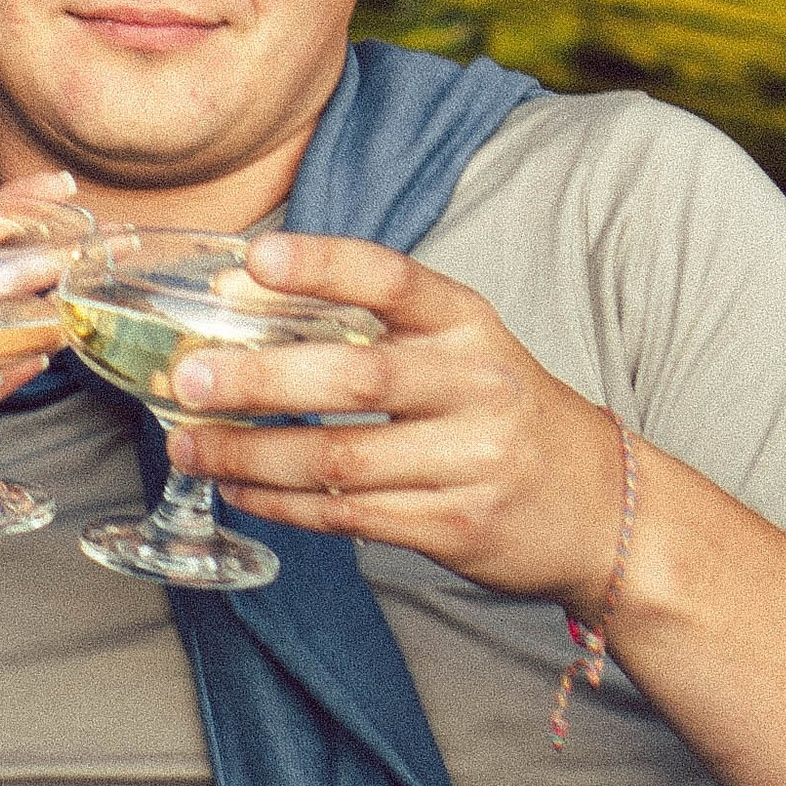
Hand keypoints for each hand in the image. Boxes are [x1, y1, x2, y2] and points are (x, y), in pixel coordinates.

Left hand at [159, 231, 629, 611]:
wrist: (599, 506)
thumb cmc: (500, 410)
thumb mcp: (457, 346)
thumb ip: (365, 323)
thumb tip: (236, 298)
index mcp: (469, 324)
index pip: (392, 280)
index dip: (324, 267)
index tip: (256, 258)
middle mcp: (475, 386)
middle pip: (354, 379)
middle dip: (259, 380)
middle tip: (186, 379)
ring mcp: (469, 462)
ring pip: (338, 460)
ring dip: (249, 454)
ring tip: (187, 445)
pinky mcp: (454, 527)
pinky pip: (346, 514)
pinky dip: (280, 502)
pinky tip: (237, 486)